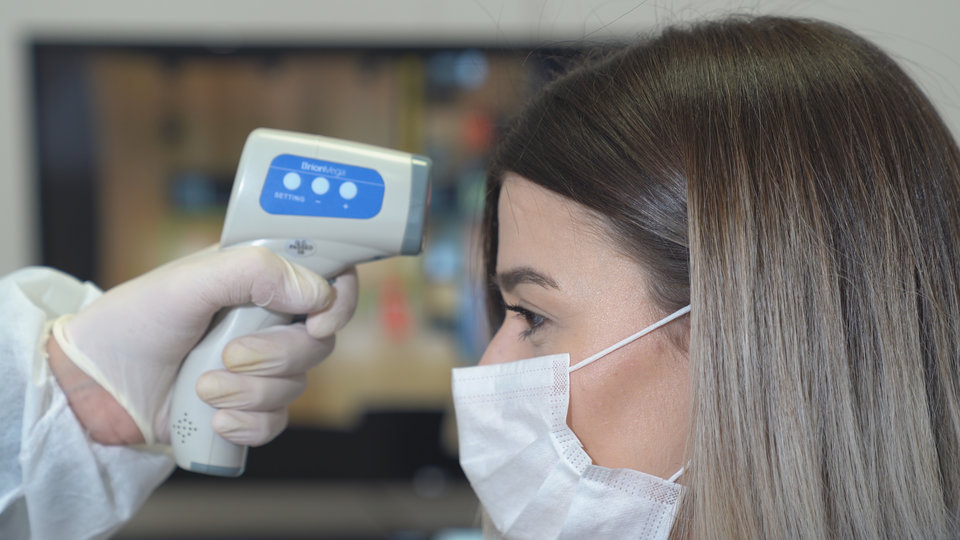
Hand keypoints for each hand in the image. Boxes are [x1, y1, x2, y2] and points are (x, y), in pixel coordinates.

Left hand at [47, 246, 358, 445]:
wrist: (93, 386)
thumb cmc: (134, 322)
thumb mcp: (189, 281)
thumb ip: (255, 272)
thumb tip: (317, 292)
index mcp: (262, 280)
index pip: (331, 280)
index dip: (339, 301)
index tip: (318, 320)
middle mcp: (268, 321)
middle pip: (320, 341)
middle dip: (277, 355)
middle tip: (229, 354)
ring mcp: (260, 367)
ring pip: (297, 385)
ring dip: (250, 391)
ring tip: (202, 386)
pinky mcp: (247, 408)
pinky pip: (276, 423)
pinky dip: (247, 425)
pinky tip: (213, 419)